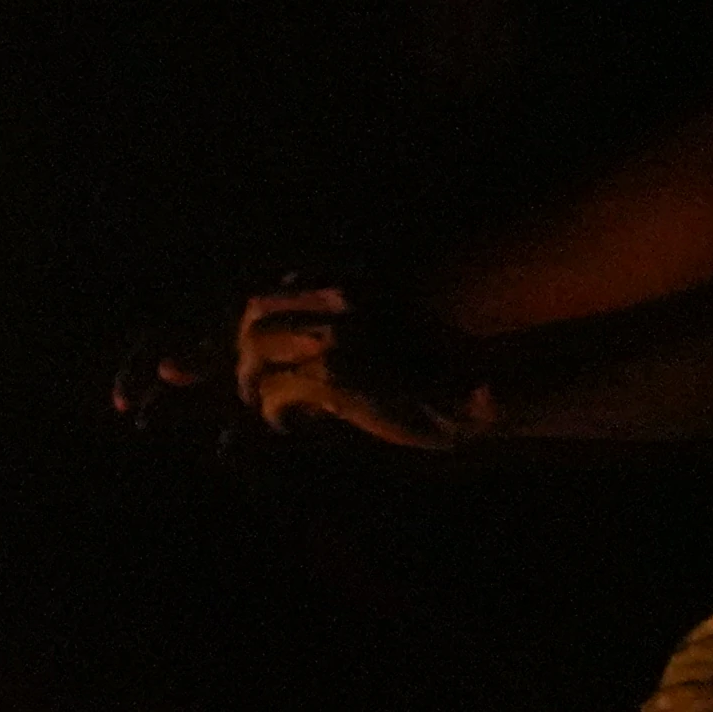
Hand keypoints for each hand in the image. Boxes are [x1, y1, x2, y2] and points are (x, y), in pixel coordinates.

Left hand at [232, 286, 486, 450]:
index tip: (250, 342)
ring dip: (253, 381)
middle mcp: (336, 303)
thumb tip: (278, 328)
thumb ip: (334, 322)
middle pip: (257, 316)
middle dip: (245, 349)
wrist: (467, 395)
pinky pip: (276, 391)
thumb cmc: (429, 366)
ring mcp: (333, 338)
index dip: (254, 319)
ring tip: (264, 402)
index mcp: (347, 287)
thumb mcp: (378, 330)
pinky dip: (274, 411)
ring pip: (258, 353)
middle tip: (251, 379)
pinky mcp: (332, 377)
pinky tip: (288, 424)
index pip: (276, 291)